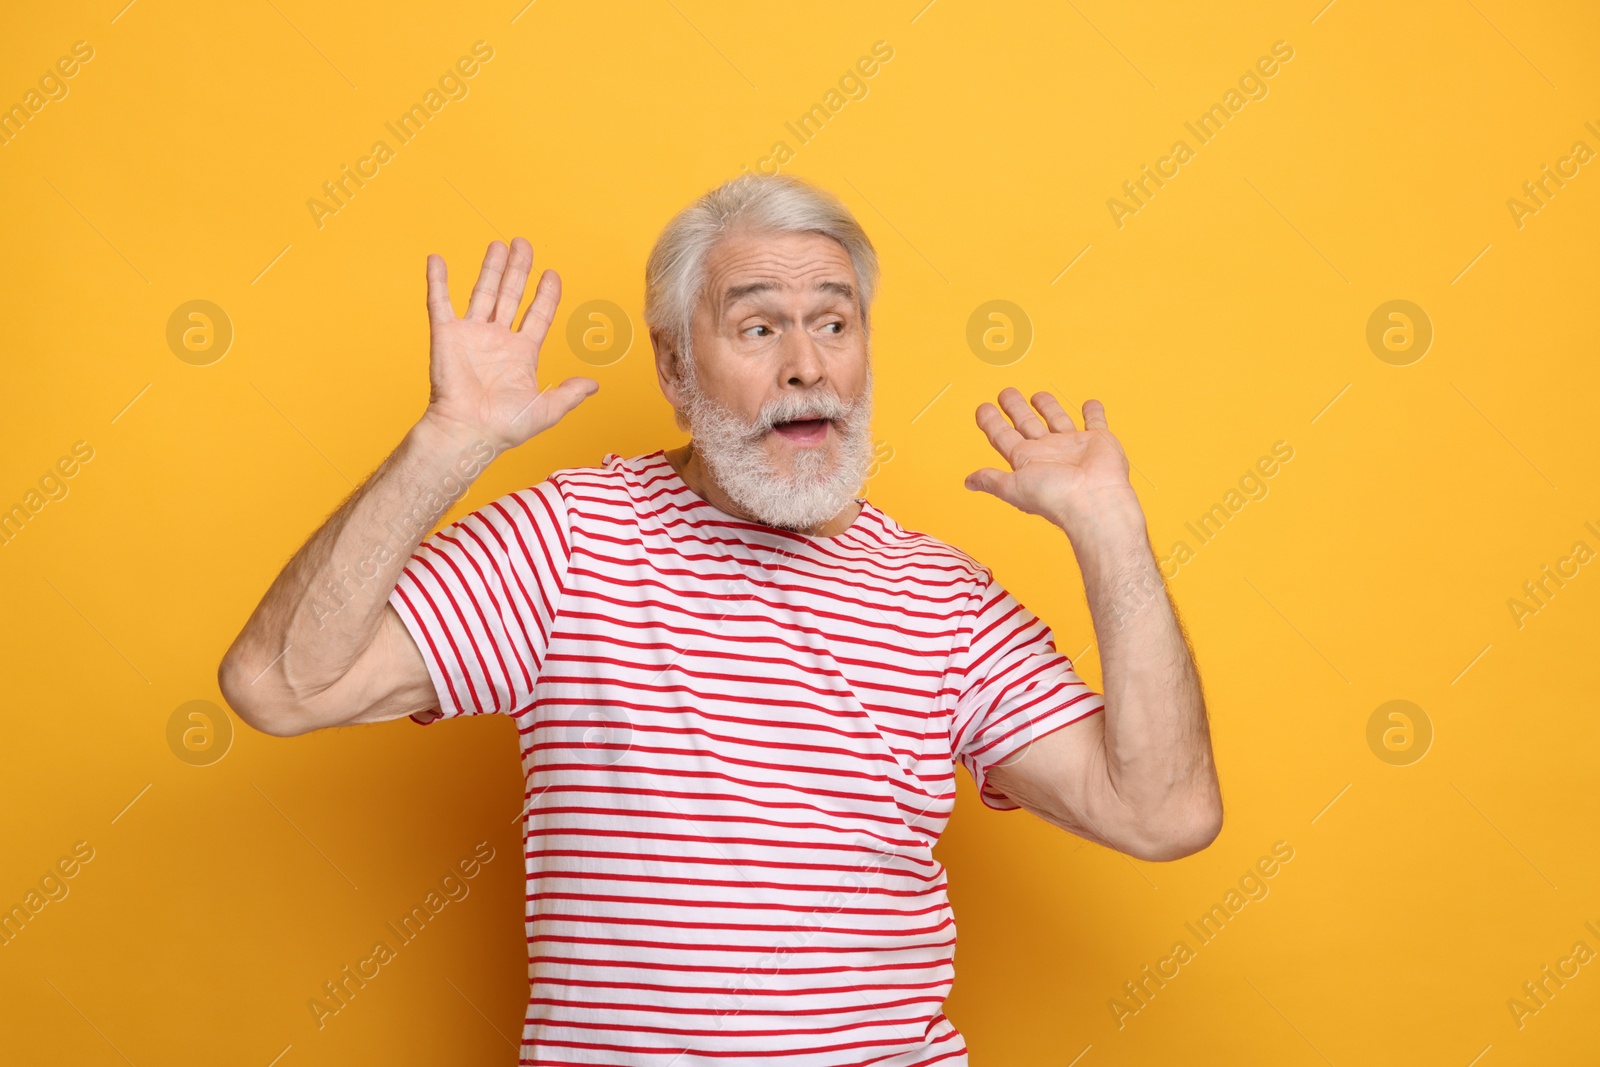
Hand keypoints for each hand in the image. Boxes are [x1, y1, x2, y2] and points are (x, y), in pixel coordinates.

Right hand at [420, 237, 597, 450]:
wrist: (468, 433)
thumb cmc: (504, 427)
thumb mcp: (546, 409)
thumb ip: (570, 394)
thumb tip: (594, 385)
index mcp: (521, 354)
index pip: (537, 315)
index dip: (546, 294)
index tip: (552, 274)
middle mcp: (497, 340)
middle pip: (511, 295)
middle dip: (519, 270)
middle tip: (524, 244)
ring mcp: (471, 335)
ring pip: (483, 292)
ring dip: (491, 268)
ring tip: (499, 245)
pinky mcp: (446, 335)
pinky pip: (440, 302)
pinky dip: (437, 280)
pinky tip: (437, 259)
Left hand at [965, 388, 1133, 526]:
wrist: (1092, 499)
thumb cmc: (1054, 496)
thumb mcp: (1013, 486)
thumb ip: (991, 480)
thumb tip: (968, 482)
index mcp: (1027, 459)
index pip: (1003, 436)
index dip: (991, 422)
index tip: (983, 408)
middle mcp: (1049, 452)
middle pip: (1028, 424)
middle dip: (1016, 408)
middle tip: (1007, 393)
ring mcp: (1073, 445)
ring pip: (1057, 419)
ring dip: (1048, 407)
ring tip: (1038, 395)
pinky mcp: (1098, 441)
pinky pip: (1096, 422)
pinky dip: (1094, 413)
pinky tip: (1090, 404)